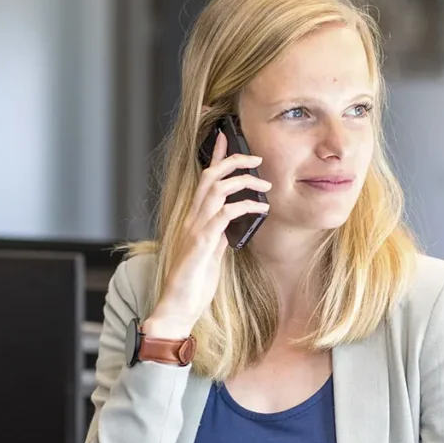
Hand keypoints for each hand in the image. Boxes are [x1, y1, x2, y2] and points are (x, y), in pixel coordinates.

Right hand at [144, 131, 270, 338]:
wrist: (178, 306)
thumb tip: (233, 221)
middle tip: (256, 157)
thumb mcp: (210, 253)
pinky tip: (261, 210)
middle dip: (232, 160)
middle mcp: (192, 218)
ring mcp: (195, 229)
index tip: (226, 136)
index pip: (204, 179)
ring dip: (243, 181)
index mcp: (194, 219)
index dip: (216, 156)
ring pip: (216, 189)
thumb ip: (218, 234)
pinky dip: (245, 207)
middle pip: (210, 176)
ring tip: (265, 183)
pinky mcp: (201, 243)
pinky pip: (224, 215)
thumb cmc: (194, 283)